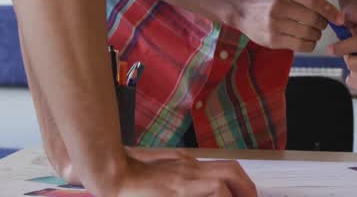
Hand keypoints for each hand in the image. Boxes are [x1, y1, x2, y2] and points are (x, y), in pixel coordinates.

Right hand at [106, 153, 255, 196]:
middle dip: (247, 186)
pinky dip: (222, 196)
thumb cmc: (128, 175)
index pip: (221, 169)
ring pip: (224, 179)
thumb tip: (194, 188)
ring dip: (238, 191)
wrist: (110, 172)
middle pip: (231, 169)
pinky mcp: (178, 189)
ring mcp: (184, 176)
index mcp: (185, 164)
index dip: (238, 182)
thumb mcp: (161, 174)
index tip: (243, 193)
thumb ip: (180, 181)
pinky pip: (212, 190)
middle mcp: (189, 166)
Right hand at [231, 0, 342, 51]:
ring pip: (308, 33)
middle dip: (323, 23)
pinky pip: (300, 45)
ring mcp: (274, 24)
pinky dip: (309, 44)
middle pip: (313, 18)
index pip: (314, 0)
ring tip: (312, 31)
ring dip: (316, 34)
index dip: (330, 10)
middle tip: (321, 23)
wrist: (243, 10)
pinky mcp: (272, 40)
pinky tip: (306, 39)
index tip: (339, 18)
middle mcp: (279, 5)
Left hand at [329, 8, 356, 90]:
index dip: (344, 47)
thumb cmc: (351, 23)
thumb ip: (354, 14)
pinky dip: (355, 83)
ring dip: (356, 73)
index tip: (330, 49)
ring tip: (349, 63)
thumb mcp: (349, 14)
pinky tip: (349, 76)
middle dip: (352, 61)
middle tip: (345, 57)